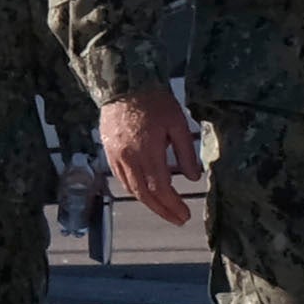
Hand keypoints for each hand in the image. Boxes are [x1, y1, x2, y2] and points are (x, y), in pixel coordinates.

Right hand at [101, 86, 200, 227]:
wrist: (123, 84)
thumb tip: (194, 178)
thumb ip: (186, 152)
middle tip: (178, 219)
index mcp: (147, 151)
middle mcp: (128, 158)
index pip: (159, 188)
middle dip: (162, 210)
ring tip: (165, 210)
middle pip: (144, 194)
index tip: (185, 215)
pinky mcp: (109, 152)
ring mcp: (116, 156)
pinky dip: (135, 190)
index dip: (172, 204)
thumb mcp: (178, 123)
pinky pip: (121, 178)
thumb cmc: (154, 101)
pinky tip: (145, 193)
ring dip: (149, 203)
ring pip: (131, 188)